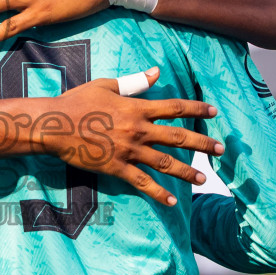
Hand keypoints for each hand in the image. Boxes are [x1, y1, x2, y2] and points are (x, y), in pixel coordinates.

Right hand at [40, 67, 222, 206]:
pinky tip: (172, 202)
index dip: (196, 110)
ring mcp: (128, 151)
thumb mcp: (106, 85)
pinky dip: (158, 193)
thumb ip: (135, 82)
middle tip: (221, 150)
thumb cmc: (78, 102)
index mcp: (137, 108)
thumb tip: (156, 72)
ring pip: (165, 163)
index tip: (214, 112)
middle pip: (178, 137)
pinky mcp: (116, 168)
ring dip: (187, 172)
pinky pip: (143, 182)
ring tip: (203, 179)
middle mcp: (138, 130)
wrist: (54, 125)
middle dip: (202, 144)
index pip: (175, 108)